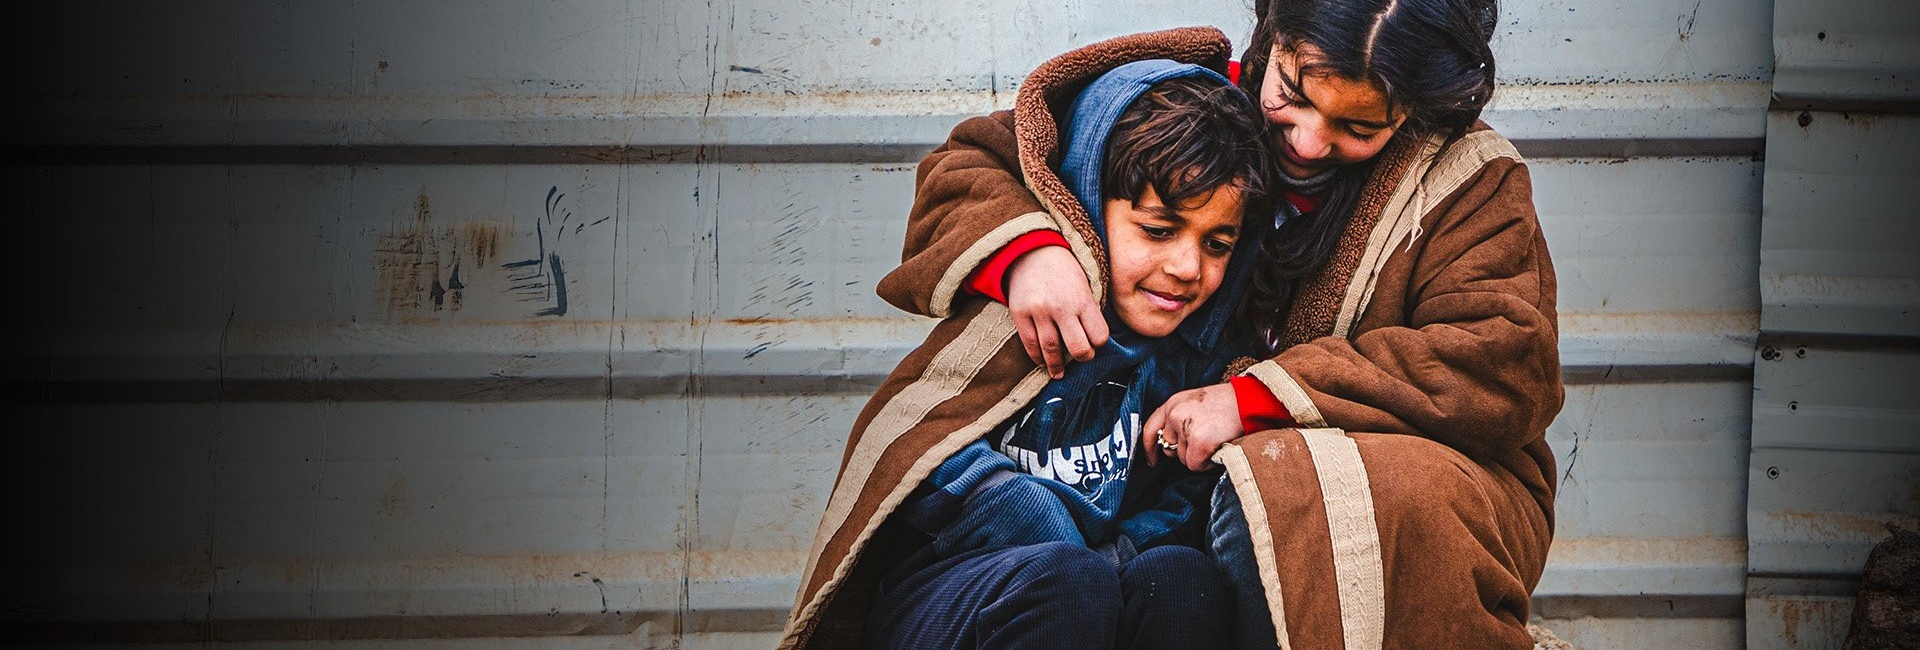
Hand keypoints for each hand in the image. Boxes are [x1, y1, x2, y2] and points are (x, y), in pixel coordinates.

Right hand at [1005, 246, 1107, 378]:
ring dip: (1057, 366)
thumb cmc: (1063, 270)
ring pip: (1051, 351)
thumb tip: (1093, 341)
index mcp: (1082, 299)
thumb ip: (1089, 310)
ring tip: (1059, 372)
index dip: (1098, 343)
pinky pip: (1030, 344)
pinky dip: (1037, 357)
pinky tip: (1042, 362)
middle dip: (1083, 357)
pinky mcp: (1020, 314)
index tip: (1094, 342)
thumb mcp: (1084, 284)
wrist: (1030, 251)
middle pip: (1078, 348)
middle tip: (1081, 357)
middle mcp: (1061, 307)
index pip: (1099, 336)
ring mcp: (1039, 311)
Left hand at [1142, 383, 1243, 470]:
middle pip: (1170, 449)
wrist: (1251, 401)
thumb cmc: (1229, 404)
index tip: (1151, 461)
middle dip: (1186, 451)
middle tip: (1206, 440)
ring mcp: (1186, 428)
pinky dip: (1208, 463)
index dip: (1149, 448)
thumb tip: (1172, 444)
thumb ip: (1180, 418)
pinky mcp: (1199, 442)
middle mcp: (1175, 414)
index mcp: (1173, 403)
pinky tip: (1218, 448)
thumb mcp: (1196, 403)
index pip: (1150, 428)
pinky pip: (1196, 466)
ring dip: (1200, 456)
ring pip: (1184, 459)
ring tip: (1216, 439)